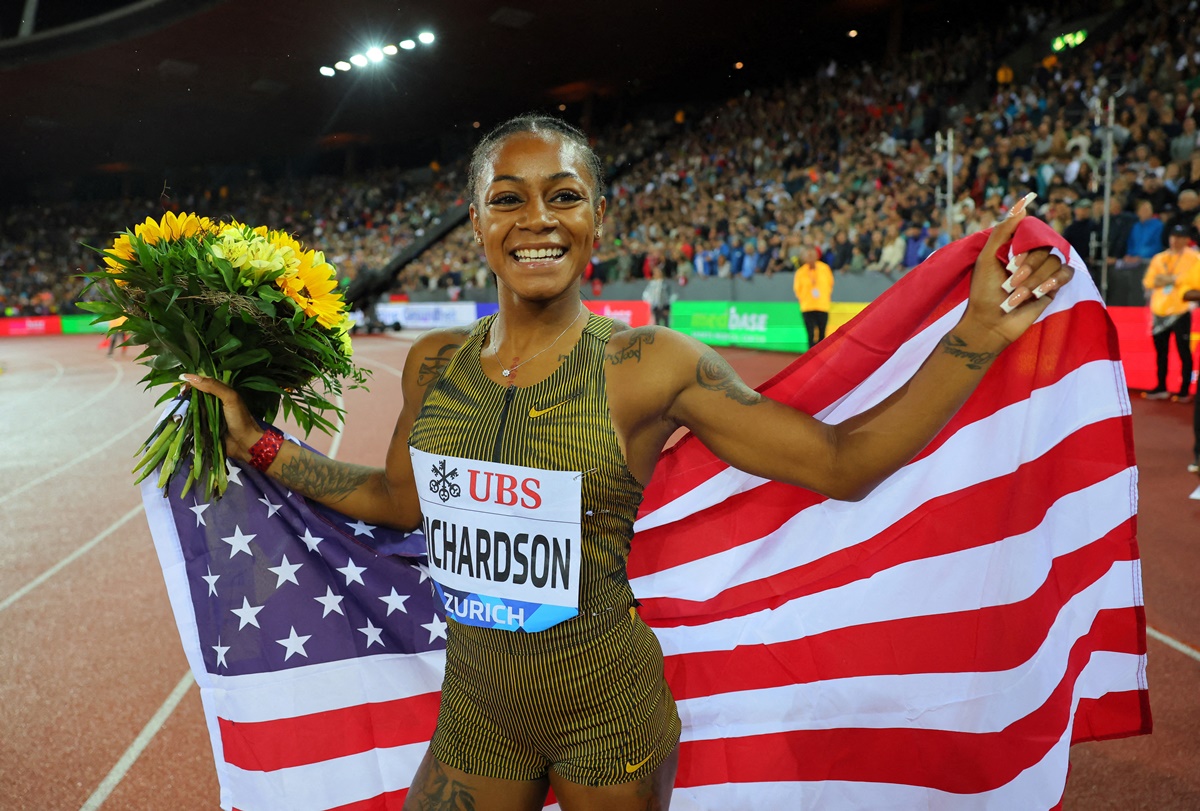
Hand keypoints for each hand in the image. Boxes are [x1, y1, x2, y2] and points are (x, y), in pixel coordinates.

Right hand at [179, 374, 262, 462]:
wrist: (245, 443)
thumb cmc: (240, 419)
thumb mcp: (230, 398)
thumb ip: (213, 386)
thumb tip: (191, 377)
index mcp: (220, 392)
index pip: (201, 382)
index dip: (191, 383)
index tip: (183, 388)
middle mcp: (212, 401)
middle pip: (193, 395)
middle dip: (185, 396)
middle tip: (180, 399)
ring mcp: (207, 415)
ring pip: (190, 407)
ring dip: (183, 408)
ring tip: (177, 411)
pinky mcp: (203, 427)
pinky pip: (191, 421)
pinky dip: (185, 420)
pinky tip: (178, 421)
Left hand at [961, 195, 1073, 346]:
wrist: (989, 322)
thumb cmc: (983, 291)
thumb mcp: (987, 258)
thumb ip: (1002, 232)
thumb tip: (1022, 206)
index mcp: (1015, 248)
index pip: (1033, 232)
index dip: (1026, 245)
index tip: (1010, 261)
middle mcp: (1031, 257)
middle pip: (1045, 248)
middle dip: (1027, 267)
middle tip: (1010, 283)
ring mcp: (1043, 272)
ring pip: (1054, 262)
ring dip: (1034, 280)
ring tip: (1016, 296)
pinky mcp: (1053, 287)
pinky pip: (1066, 273)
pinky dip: (1053, 281)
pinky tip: (1040, 292)